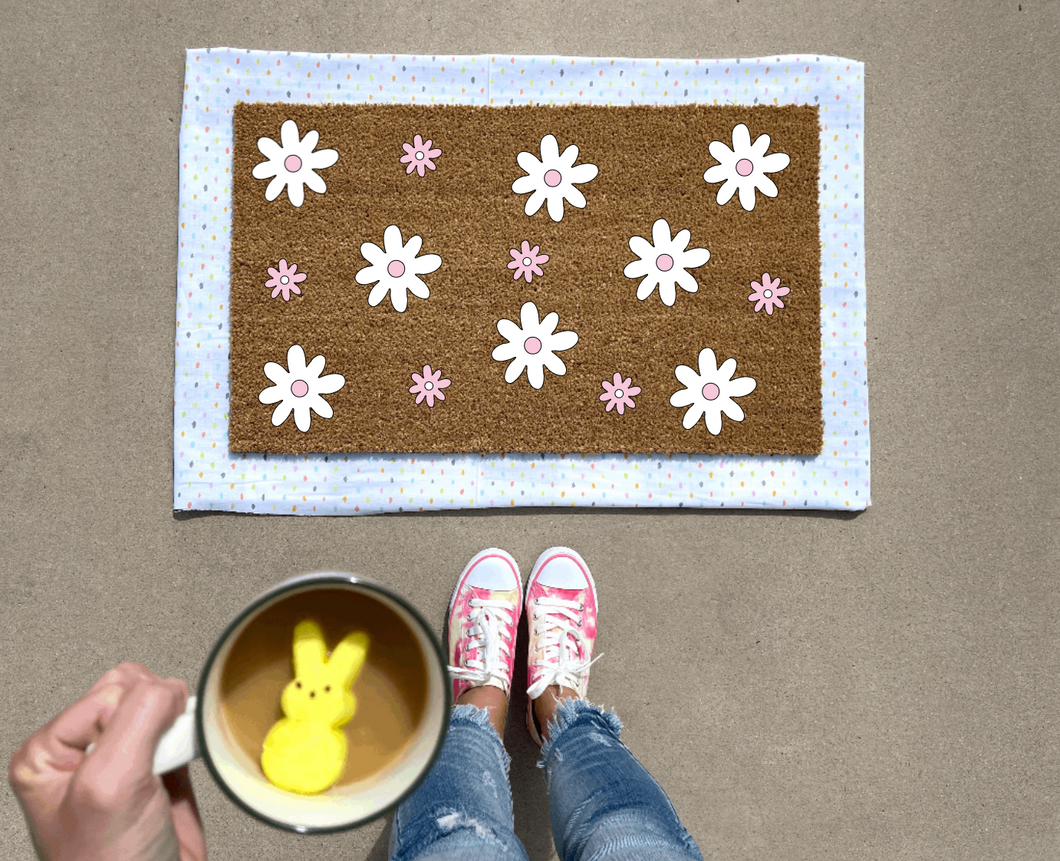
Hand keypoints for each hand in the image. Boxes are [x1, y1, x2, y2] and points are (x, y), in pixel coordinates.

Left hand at [8, 662, 206, 860]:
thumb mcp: (110, 784)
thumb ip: (137, 719)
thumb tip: (170, 688)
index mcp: (48, 753)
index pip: (107, 693)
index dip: (134, 716)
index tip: (140, 759)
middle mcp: (80, 754)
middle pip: (132, 690)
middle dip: (156, 717)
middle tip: (153, 763)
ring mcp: (121, 762)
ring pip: (160, 705)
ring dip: (177, 727)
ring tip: (169, 765)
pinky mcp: (160, 771)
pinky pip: (182, 730)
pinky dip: (192, 737)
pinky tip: (186, 760)